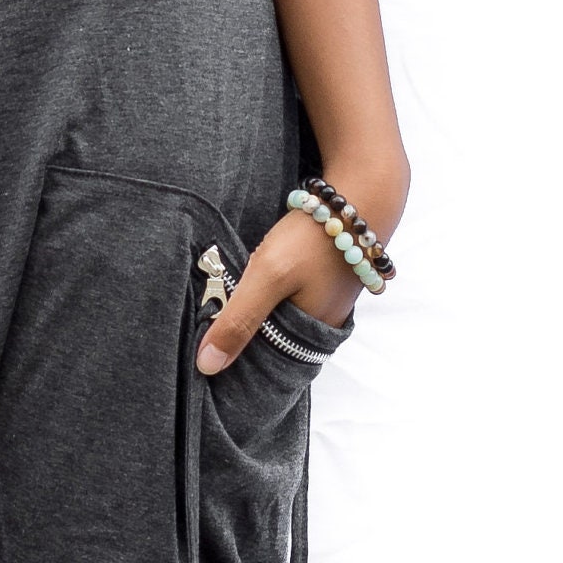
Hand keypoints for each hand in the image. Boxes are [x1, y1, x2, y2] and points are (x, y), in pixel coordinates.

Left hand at [195, 204, 355, 373]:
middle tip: (206, 319)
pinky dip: (269, 293)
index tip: (204, 348)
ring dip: (255, 309)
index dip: (233, 354)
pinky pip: (289, 296)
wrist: (358, 196)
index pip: (262, 361)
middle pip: (271, 339)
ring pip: (279, 316)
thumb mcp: (268, 277)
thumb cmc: (314, 237)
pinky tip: (252, 281)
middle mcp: (323, 326)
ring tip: (223, 300)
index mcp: (311, 337)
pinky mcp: (324, 281)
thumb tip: (208, 367)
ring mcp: (326, 302)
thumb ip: (239, 320)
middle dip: (242, 332)